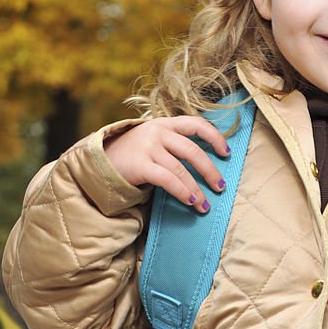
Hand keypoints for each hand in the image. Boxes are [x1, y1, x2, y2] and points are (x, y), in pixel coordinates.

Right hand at [104, 116, 230, 213]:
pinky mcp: (140, 165)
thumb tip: (206, 162)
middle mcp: (157, 132)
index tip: (226, 153)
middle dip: (210, 170)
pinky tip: (190, 201)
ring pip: (181, 169)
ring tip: (205, 205)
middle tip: (220, 187)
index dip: (215, 137)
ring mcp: (148, 147)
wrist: (100, 162)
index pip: (196, 124)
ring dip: (196, 189)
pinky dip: (182, 191)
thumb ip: (174, 144)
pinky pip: (167, 179)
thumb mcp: (153, 140)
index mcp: (164, 123)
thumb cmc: (133, 155)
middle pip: (192, 150)